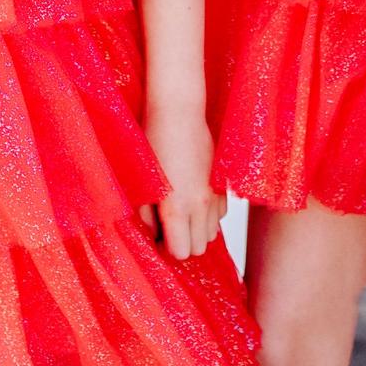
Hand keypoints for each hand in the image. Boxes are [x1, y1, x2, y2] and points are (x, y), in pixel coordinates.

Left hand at [140, 100, 224, 259]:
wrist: (179, 114)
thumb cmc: (154, 144)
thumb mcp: (142, 184)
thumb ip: (147, 216)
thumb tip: (154, 234)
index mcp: (176, 208)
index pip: (181, 252)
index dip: (168, 248)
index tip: (159, 235)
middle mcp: (199, 205)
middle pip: (200, 248)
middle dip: (184, 242)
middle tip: (169, 226)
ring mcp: (214, 194)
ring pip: (212, 233)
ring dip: (197, 230)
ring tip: (182, 213)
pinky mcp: (222, 184)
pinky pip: (221, 214)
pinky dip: (209, 215)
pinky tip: (194, 200)